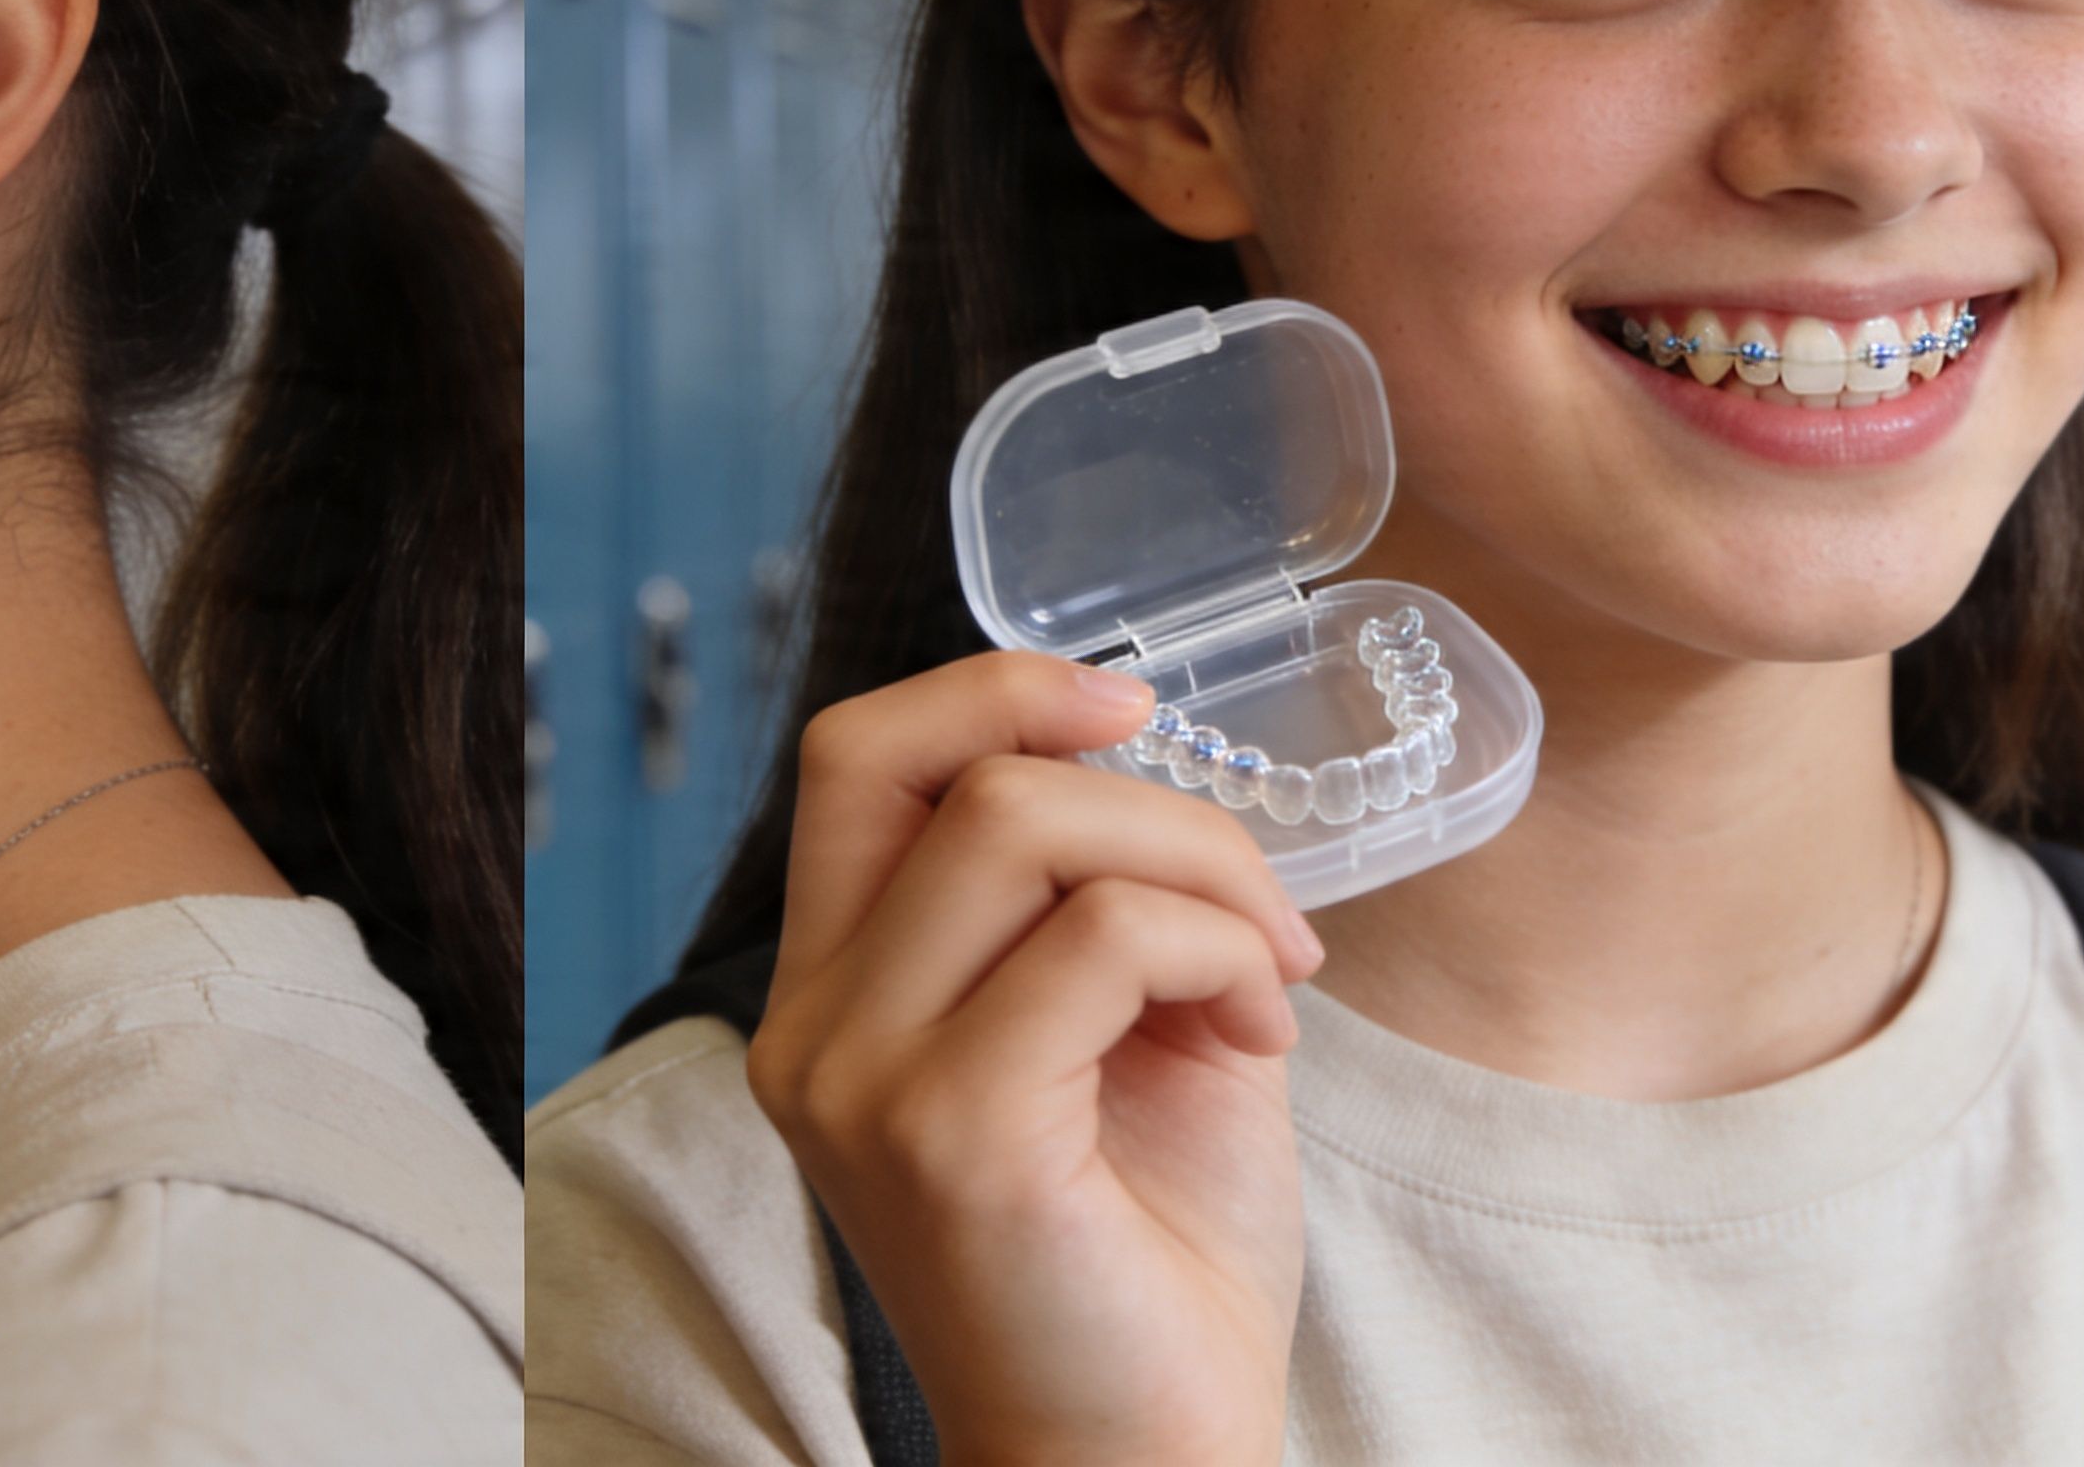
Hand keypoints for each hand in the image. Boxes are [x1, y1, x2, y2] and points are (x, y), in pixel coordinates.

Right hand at [743, 652, 1321, 1466]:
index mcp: (832, 997)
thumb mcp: (1107, 1036)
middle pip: (948, 771)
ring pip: (1024, 827)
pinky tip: (1259, 1043)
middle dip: (1147, 797)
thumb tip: (1136, 760)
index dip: (994, 692)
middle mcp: (814, 1030)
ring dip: (1202, 873)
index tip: (1132, 708)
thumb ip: (1083, 900)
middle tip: (1259, 907)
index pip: (858, 758)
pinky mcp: (953, 1133)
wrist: (1150, 1461)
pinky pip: (1103, 941)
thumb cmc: (1147, 1262)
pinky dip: (1218, 954)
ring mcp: (865, 1081)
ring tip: (1268, 982)